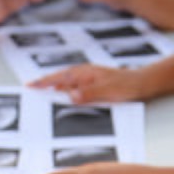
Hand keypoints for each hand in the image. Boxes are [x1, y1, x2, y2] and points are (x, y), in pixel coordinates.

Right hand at [29, 63, 147, 103]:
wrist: (143, 83)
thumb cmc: (128, 86)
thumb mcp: (108, 90)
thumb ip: (89, 93)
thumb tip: (71, 95)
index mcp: (85, 73)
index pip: (59, 77)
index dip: (44, 82)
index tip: (30, 85)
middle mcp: (84, 74)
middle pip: (59, 79)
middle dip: (45, 85)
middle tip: (30, 91)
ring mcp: (88, 79)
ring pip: (66, 84)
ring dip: (55, 90)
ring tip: (42, 98)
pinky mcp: (92, 86)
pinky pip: (74, 89)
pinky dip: (66, 93)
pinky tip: (64, 100)